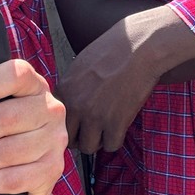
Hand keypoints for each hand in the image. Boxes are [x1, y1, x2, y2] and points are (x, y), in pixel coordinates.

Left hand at [57, 24, 159, 153]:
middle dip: (81, 136)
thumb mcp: (80, 65)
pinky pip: (111, 145)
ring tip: (107, 128)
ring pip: (88, 147)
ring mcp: (94, 116)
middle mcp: (75, 106)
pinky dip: (116, 139)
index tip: (79, 123)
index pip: (55, 121)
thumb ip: (70, 88)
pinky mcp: (115, 123)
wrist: (139, 47)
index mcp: (64, 90)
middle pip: (69, 139)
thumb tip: (68, 105)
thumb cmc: (113, 50)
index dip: (68, 124)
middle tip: (93, 129)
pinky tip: (120, 126)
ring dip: (98, 141)